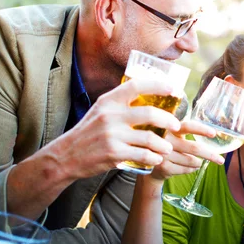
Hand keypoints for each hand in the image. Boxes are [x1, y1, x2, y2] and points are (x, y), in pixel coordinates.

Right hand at [54, 78, 182, 180]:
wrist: (66, 156)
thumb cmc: (89, 132)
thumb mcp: (101, 111)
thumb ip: (121, 104)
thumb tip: (149, 96)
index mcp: (109, 101)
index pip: (136, 85)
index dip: (157, 85)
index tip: (173, 89)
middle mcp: (110, 115)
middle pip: (149, 113)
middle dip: (168, 120)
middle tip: (177, 126)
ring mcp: (112, 135)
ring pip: (149, 138)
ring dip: (163, 144)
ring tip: (167, 147)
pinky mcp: (113, 153)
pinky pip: (142, 155)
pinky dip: (153, 158)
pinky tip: (156, 159)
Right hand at [149, 120, 224, 180]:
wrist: (147, 162)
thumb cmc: (167, 145)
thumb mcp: (174, 135)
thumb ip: (186, 133)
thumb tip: (213, 136)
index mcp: (171, 127)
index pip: (188, 126)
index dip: (201, 129)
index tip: (214, 133)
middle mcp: (165, 138)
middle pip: (194, 148)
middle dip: (210, 155)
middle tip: (220, 160)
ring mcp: (163, 153)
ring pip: (190, 161)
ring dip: (198, 163)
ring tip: (199, 162)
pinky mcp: (162, 166)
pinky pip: (185, 170)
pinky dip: (191, 170)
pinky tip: (190, 168)